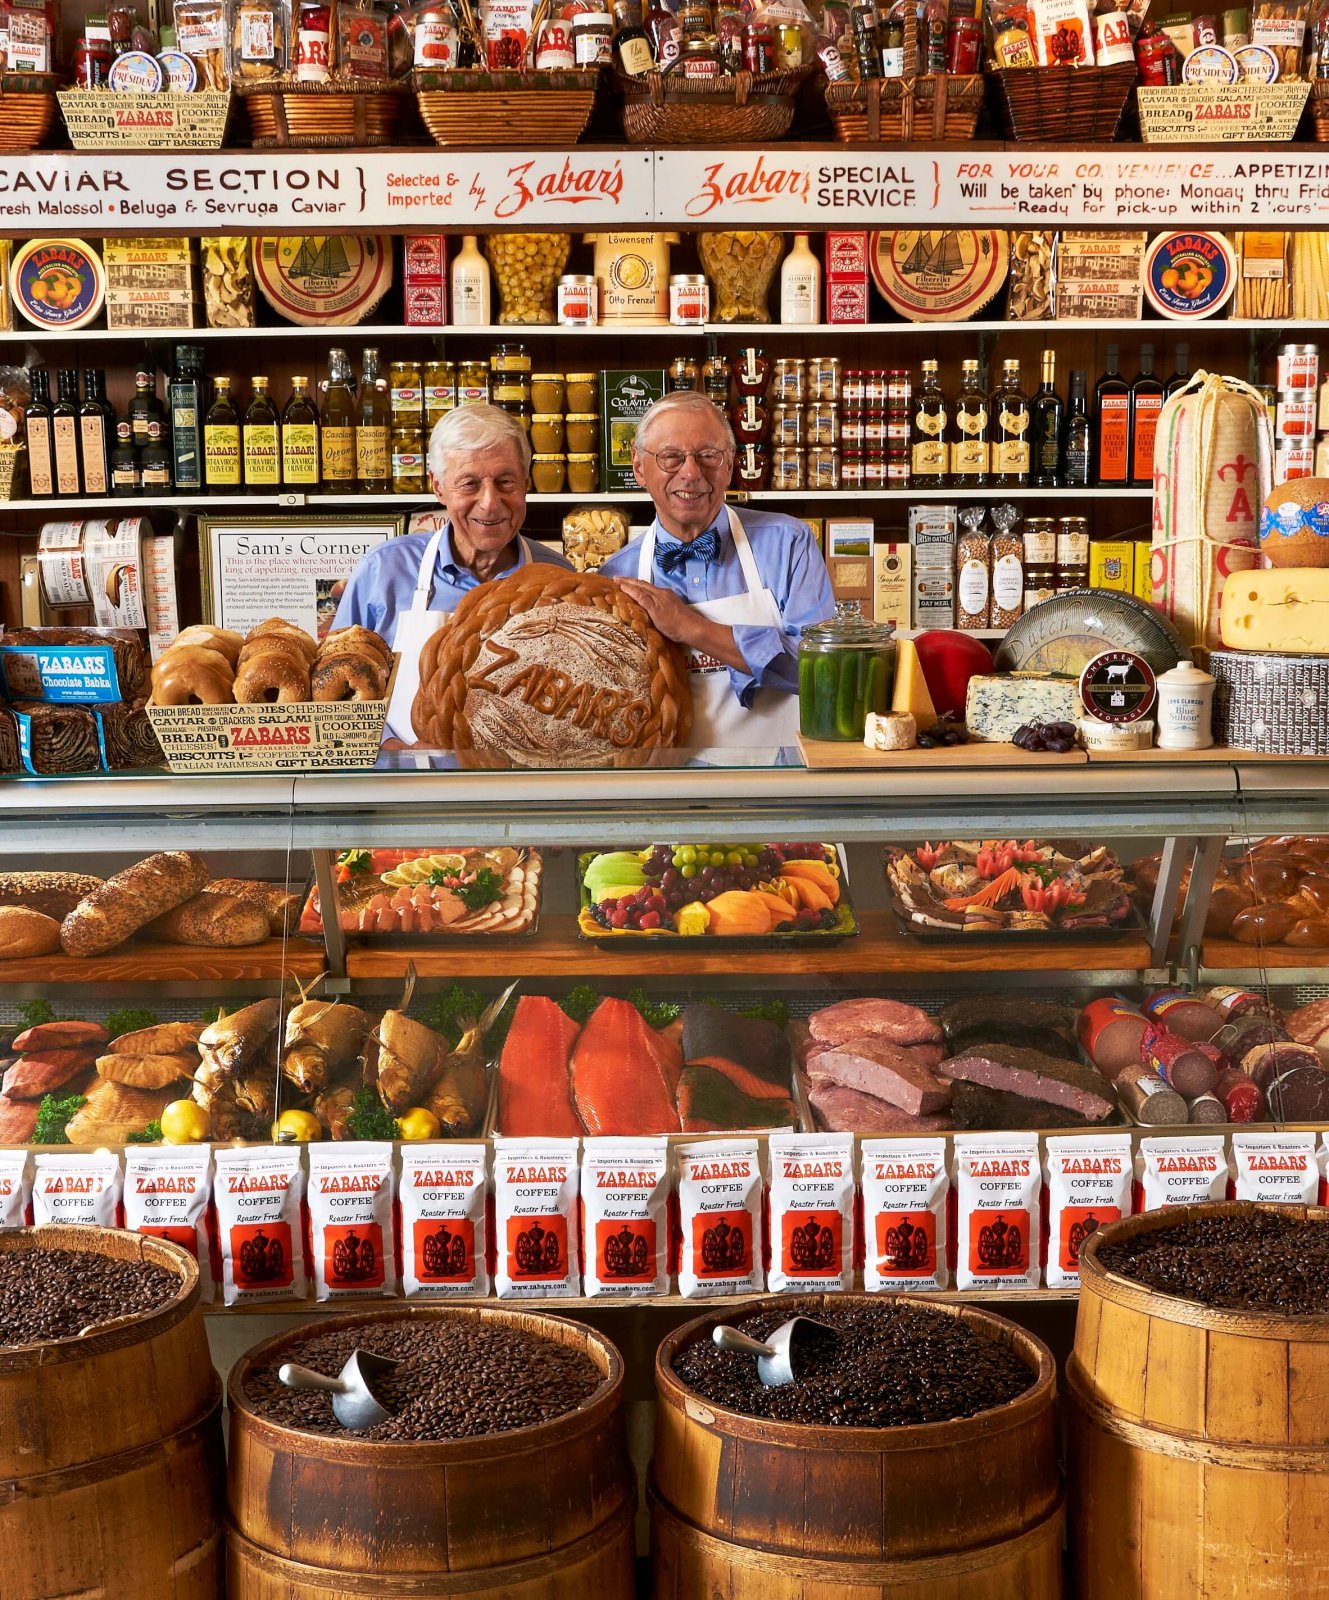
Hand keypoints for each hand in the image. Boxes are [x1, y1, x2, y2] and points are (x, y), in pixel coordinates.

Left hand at [615, 577, 748, 673]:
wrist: (691, 628)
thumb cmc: (683, 626)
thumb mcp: (669, 615)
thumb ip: (659, 613)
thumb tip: (649, 617)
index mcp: (665, 595)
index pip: (647, 587)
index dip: (636, 584)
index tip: (626, 583)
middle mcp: (661, 593)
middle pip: (642, 584)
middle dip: (628, 580)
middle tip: (616, 578)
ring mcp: (658, 598)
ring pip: (640, 587)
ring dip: (627, 583)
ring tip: (616, 581)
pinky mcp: (656, 606)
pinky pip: (641, 596)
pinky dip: (631, 590)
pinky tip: (623, 588)